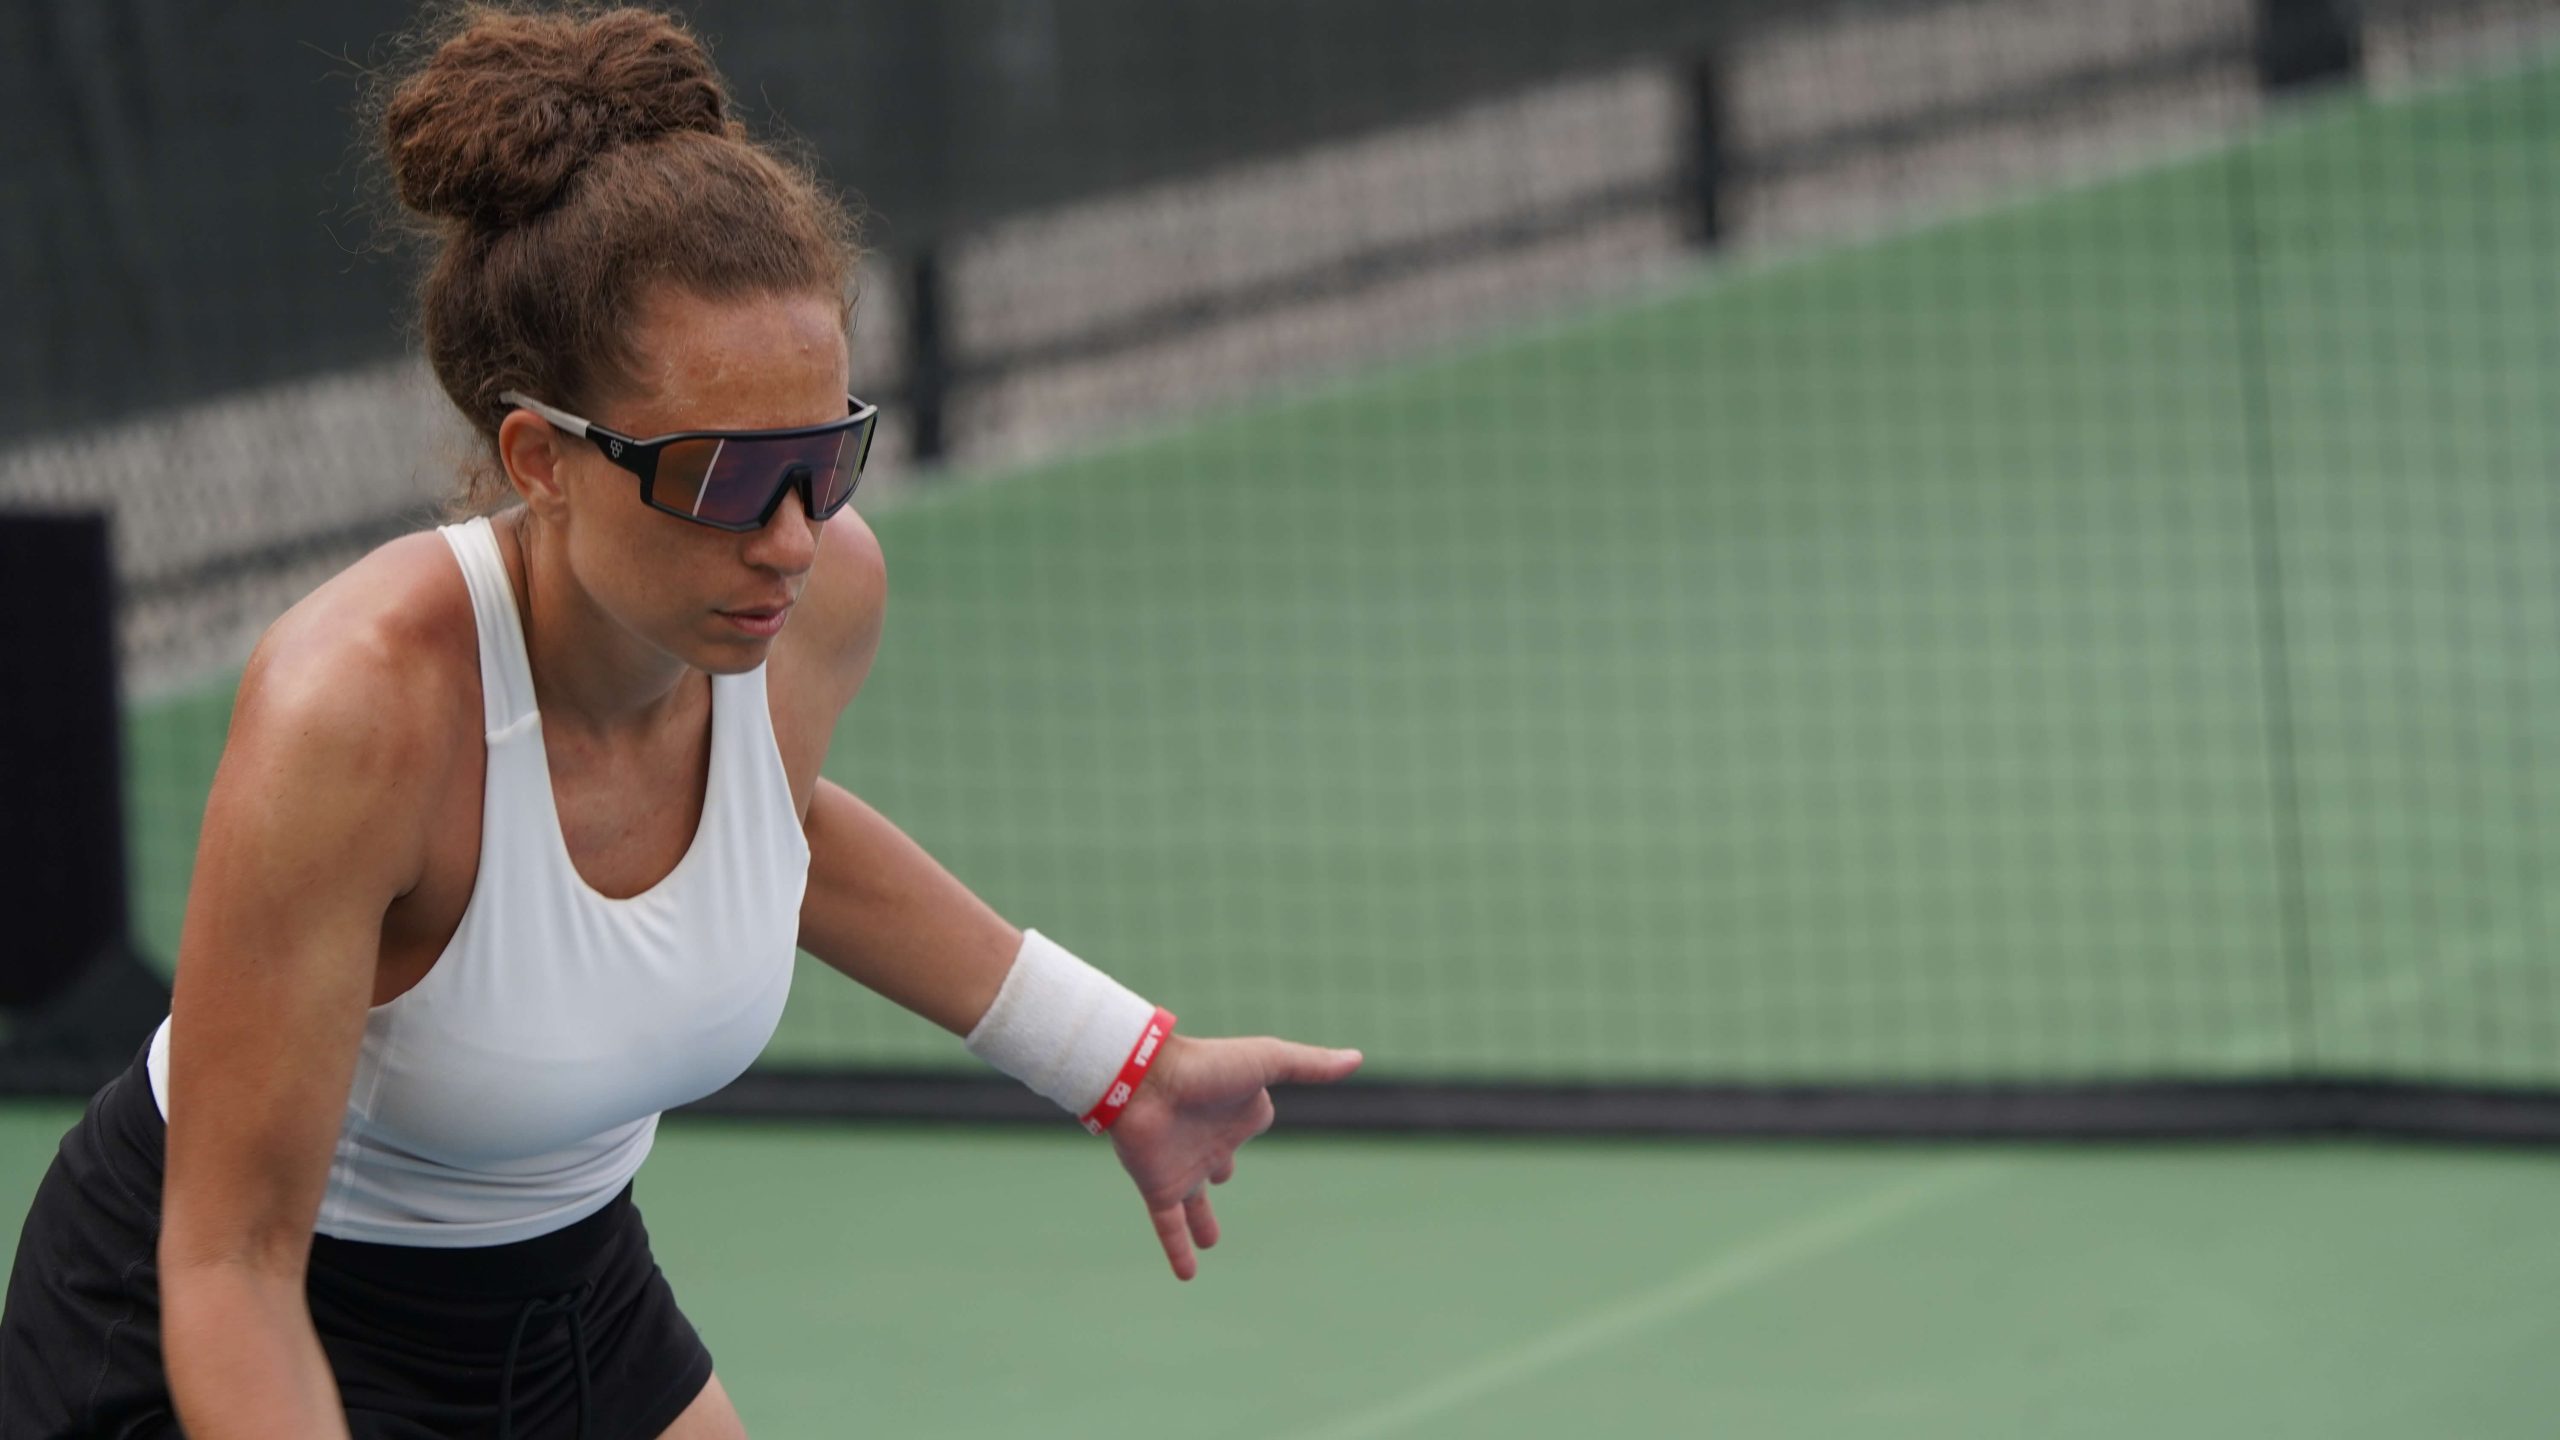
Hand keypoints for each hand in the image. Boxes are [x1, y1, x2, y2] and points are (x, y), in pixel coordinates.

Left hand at [1107, 1033, 1362, 1280]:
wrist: (1143, 1078)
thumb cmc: (1207, 1066)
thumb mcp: (1268, 1061)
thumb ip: (1310, 1065)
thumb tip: (1357, 1058)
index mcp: (1238, 1112)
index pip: (1255, 1120)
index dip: (1255, 1114)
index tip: (1255, 1107)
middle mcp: (1211, 1142)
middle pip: (1220, 1161)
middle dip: (1221, 1166)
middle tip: (1222, 1175)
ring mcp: (1185, 1167)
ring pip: (1195, 1203)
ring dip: (1202, 1222)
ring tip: (1210, 1242)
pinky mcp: (1161, 1188)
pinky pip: (1170, 1227)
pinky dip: (1178, 1250)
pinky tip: (1187, 1276)